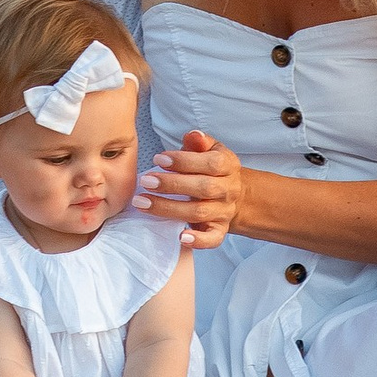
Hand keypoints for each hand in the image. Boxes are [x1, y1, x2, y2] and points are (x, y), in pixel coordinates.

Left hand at [138, 129, 244, 247]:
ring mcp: (224, 212)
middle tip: (145, 180)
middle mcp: (228, 189)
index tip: (158, 159)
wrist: (234, 197)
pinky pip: (212, 239)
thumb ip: (199, 143)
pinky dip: (197, 240)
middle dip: (172, 185)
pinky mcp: (220, 230)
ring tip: (142, 203)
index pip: (210, 163)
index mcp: (228, 166)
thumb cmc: (211, 170)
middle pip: (204, 188)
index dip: (184, 161)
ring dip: (169, 209)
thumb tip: (193, 135)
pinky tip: (179, 236)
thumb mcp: (210, 151)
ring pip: (199, 212)